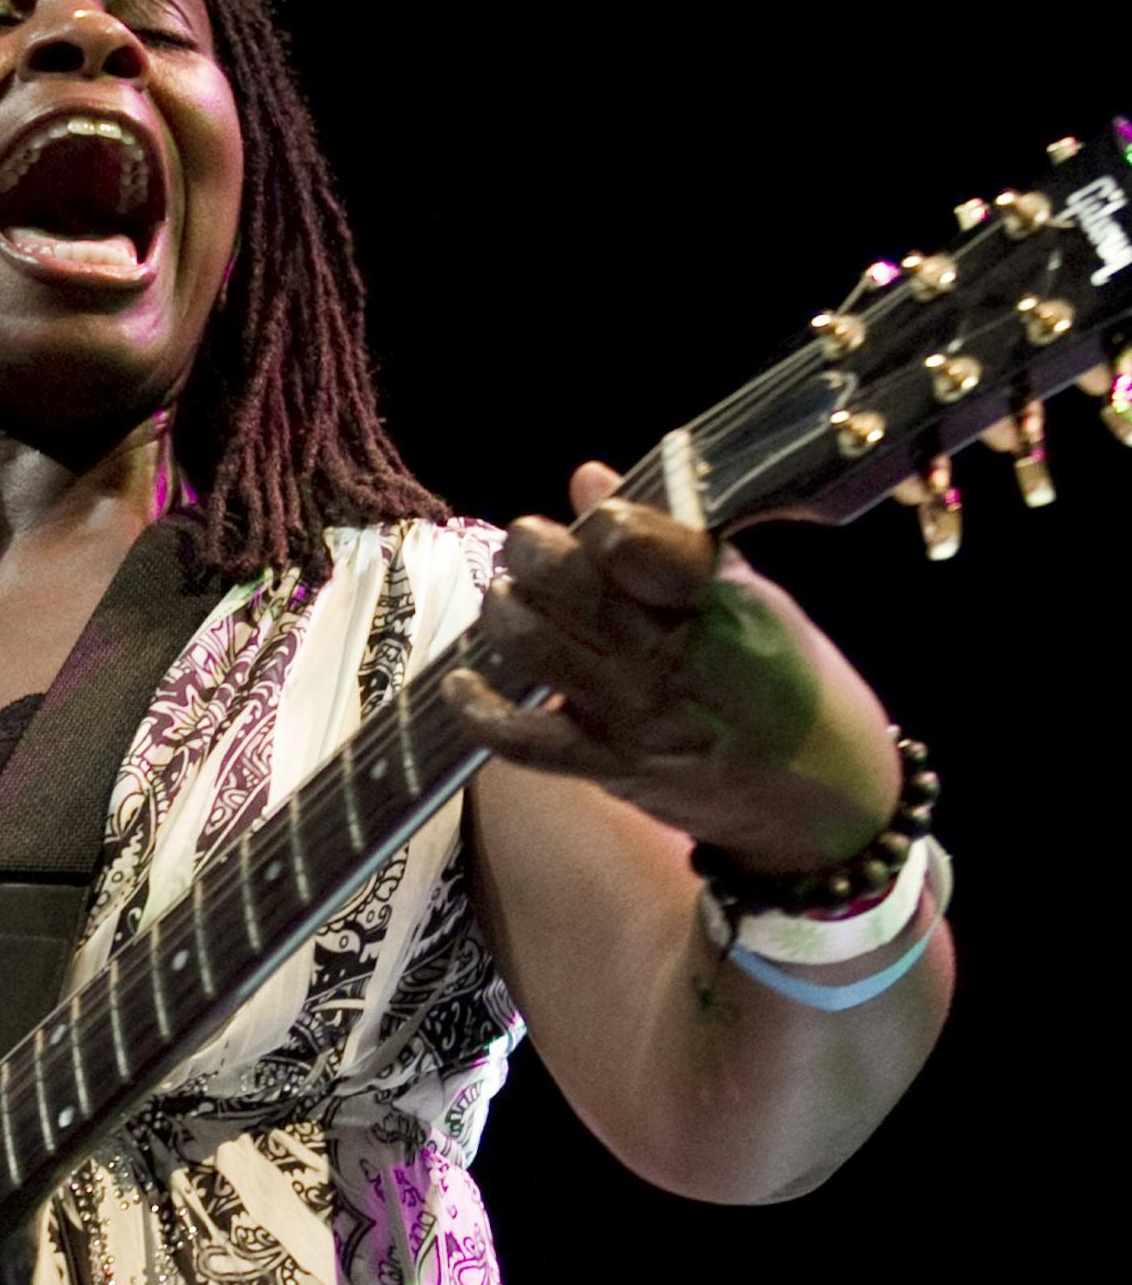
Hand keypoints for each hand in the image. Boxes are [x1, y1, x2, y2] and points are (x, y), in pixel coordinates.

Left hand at [443, 462, 903, 875]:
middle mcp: (672, 656)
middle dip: (534, 551)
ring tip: (510, 600)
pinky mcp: (609, 767)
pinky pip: (521, 739)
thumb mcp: (756, 604)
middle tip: (529, 543)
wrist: (823, 807)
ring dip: (506, 613)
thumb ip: (668, 541)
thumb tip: (589, 478)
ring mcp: (636, 715)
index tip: (599, 521)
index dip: (605, 521)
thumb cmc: (794, 689)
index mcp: (722, 604)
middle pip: (571, 585)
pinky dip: (479, 710)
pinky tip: (461, 684)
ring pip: (534, 646)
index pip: (638, 543)